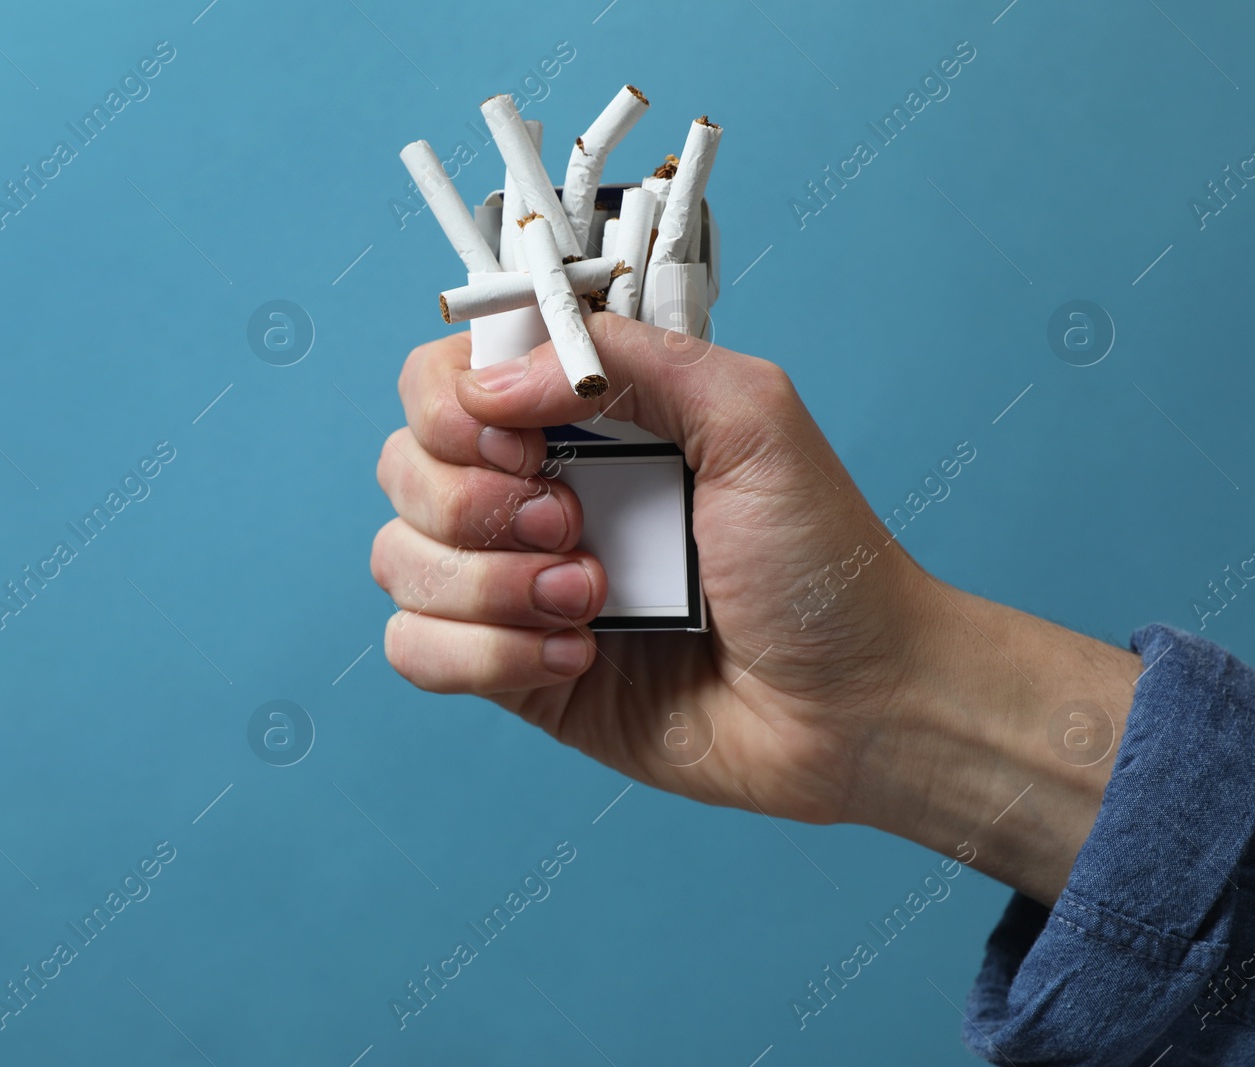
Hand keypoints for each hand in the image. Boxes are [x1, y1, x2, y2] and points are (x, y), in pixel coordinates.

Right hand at [371, 314, 1138, 903]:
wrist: (856, 705)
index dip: (453, 407)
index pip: (443, 380)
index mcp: (582, 419)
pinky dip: (483, 655)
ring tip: (593, 601)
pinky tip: (576, 659)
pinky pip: (416, 650)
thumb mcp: (751, 416)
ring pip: (398, 561)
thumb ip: (630, 359)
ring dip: (486, 586)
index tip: (522, 441)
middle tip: (571, 524)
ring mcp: (517, 586)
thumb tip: (494, 382)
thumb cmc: (821, 560)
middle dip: (473, 503)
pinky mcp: (513, 671)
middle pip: (402, 467)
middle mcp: (535, 492)